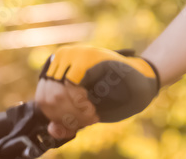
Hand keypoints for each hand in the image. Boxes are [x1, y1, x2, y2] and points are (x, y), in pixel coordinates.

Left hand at [35, 45, 160, 138]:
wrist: (143, 80)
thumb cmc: (116, 94)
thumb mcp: (85, 110)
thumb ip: (68, 119)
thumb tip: (52, 130)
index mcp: (59, 68)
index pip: (42, 98)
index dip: (56, 118)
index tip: (75, 126)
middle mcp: (62, 57)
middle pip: (47, 98)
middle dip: (66, 117)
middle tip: (87, 121)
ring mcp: (73, 55)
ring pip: (56, 95)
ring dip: (74, 113)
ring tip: (92, 116)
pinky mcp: (85, 57)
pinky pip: (70, 88)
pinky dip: (80, 105)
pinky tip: (93, 109)